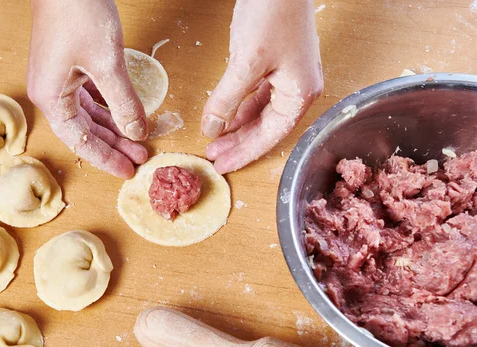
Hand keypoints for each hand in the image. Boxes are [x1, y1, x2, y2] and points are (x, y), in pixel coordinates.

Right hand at [27, 0, 147, 178]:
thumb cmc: (78, 13)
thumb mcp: (107, 63)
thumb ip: (123, 102)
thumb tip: (137, 133)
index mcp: (51, 98)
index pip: (81, 141)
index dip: (107, 158)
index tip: (128, 172)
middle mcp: (51, 93)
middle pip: (85, 131)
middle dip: (114, 145)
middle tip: (140, 160)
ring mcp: (59, 79)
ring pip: (89, 115)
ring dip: (114, 128)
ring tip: (138, 142)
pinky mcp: (70, 66)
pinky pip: (90, 98)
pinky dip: (109, 109)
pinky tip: (125, 118)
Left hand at [202, 0, 322, 173]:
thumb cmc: (274, 13)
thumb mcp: (246, 62)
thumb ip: (227, 99)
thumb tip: (212, 128)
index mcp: (300, 93)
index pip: (270, 135)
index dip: (245, 153)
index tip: (223, 165)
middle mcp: (298, 89)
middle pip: (266, 128)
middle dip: (239, 143)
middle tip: (215, 158)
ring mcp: (287, 77)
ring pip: (260, 113)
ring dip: (237, 127)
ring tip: (215, 142)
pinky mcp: (275, 65)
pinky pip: (256, 96)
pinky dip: (239, 108)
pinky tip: (224, 117)